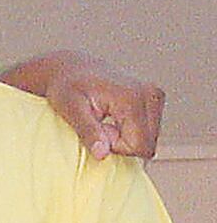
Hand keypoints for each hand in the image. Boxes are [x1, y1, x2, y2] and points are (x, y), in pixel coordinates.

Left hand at [46, 56, 163, 159]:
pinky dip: (131, 131)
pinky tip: (114, 118)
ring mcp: (156, 96)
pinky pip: (148, 131)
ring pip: (149, 140)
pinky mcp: (155, 98)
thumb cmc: (67, 87)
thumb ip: (88, 131)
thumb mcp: (70, 110)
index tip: (97, 132)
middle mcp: (151, 95)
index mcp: (132, 98)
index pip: (139, 146)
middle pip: (147, 146)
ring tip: (105, 121)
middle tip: (99, 127)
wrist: (72, 68)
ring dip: (126, 138)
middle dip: (122, 144)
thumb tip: (102, 154)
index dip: (116, 147)